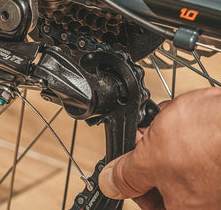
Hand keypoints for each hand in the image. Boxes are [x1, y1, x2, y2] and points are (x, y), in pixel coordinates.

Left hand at [98, 87, 220, 209]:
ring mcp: (216, 180)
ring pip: (178, 162)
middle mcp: (208, 201)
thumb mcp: (149, 159)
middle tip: (141, 142)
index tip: (125, 169)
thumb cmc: (207, 141)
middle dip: (148, 157)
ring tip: (158, 125)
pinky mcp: (219, 156)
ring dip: (163, 142)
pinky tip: (176, 118)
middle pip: (165, 184)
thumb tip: (110, 184)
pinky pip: (195, 148)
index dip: (133, 187)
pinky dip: (182, 132)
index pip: (151, 207)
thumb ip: (126, 175)